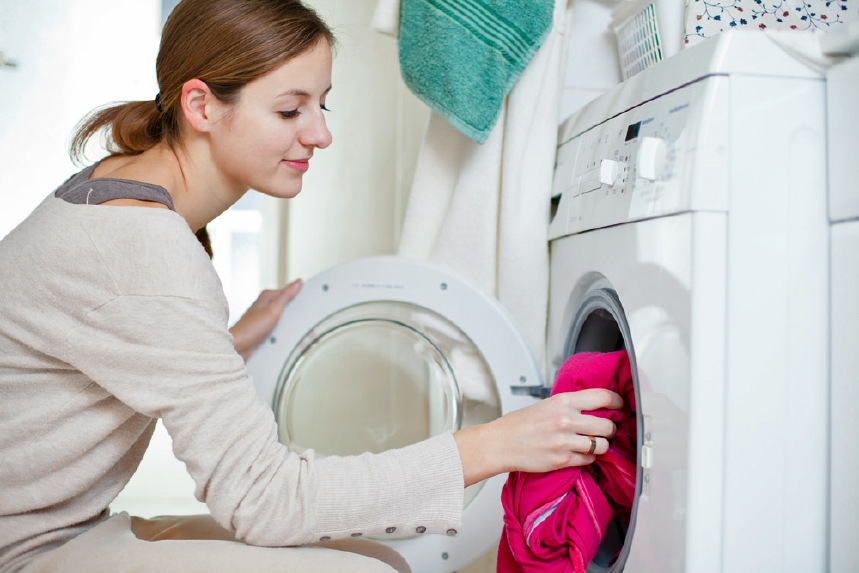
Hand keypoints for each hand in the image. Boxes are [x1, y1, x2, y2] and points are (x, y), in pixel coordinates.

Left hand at [229, 279, 302, 360]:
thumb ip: (286, 295)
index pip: (288, 291)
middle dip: (294, 311)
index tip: (309, 299)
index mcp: (267, 297)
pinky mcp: (263, 329)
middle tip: (303, 316)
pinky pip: (278, 328)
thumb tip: (298, 282)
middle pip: (286, 305)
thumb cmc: (250, 328)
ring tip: (293, 328)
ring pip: (282, 317)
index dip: (298, 295)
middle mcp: (264, 306)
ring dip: (288, 323)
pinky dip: (282, 331)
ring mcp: (263, 318)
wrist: (238, 347)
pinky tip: (284, 336)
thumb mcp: (273, 309)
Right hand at [453, 389, 622, 485]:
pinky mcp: (562, 460)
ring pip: (602, 445)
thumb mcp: (547, 404)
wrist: (501, 443)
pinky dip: (588, 458)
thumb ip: (571, 405)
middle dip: (610, 429)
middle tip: (606, 430)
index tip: (621, 407)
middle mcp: (566, 420)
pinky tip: (579, 453)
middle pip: (608, 425)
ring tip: (593, 443)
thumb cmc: (521, 424)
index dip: (618, 402)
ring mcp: (565, 441)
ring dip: (601, 445)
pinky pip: (589, 460)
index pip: (603, 397)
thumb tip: (595, 407)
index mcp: (563, 401)